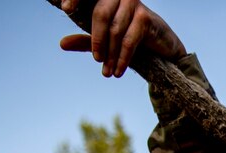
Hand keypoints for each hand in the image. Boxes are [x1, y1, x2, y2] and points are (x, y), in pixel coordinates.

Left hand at [59, 0, 185, 77]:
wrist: (163, 48)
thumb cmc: (133, 40)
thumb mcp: (107, 41)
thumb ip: (86, 41)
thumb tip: (62, 44)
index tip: (65, 9)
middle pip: (101, 14)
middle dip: (97, 41)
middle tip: (97, 61)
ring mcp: (133, 4)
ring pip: (115, 30)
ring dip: (110, 55)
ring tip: (108, 73)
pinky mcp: (145, 18)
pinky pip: (129, 40)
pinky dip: (122, 58)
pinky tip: (118, 71)